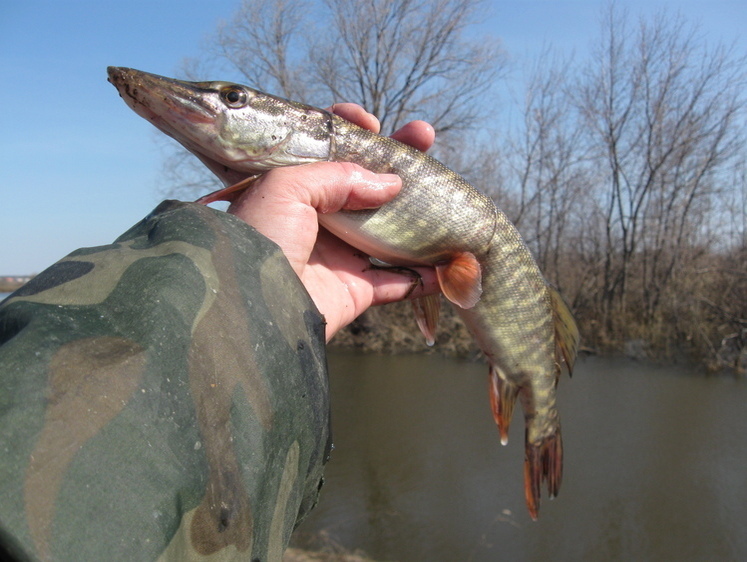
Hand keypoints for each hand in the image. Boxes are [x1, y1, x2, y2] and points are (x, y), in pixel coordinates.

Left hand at [228, 105, 438, 339]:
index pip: (326, 154)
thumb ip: (340, 176)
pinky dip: (424, 274)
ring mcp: (338, 257)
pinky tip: (451, 256)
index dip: (350, 134)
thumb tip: (389, 183)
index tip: (370, 122)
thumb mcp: (287, 186)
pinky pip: (398, 283)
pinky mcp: (354, 291)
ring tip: (446, 188)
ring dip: (419, 213)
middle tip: (425, 136)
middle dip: (399, 160)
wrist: (256, 305)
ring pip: (389, 231)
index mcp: (293, 191)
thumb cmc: (263, 237)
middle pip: (367, 186)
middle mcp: (317, 221)